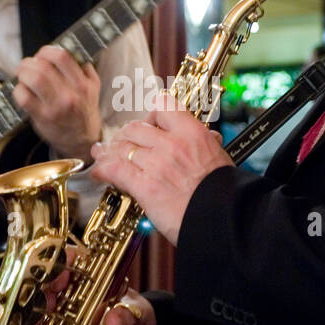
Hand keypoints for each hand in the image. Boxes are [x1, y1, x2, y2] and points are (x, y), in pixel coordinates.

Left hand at [13, 46, 102, 160]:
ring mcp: (55, 108)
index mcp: (83, 84)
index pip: (62, 57)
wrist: (82, 140)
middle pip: (43, 67)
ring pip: (32, 80)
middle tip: (27, 65)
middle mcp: (70, 96)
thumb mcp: (93, 87)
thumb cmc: (84, 110)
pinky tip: (22, 91)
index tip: (42, 55)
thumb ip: (84, 68)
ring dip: (22, 74)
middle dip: (30, 62)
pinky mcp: (42, 118)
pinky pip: (23, 98)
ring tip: (22, 75)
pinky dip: (18, 90)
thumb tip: (67, 48)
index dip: (46, 51)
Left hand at [90, 95, 231, 244]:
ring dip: (109, 151)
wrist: (225, 218)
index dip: (152, 114)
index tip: (148, 122)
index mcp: (192, 132)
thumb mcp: (221, 157)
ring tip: (101, 153)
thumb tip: (210, 136)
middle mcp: (172, 143)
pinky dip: (103, 169)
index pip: (163, 106)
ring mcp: (156, 163)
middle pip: (136, 128)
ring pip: (122, 147)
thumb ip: (208, 144)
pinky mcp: (144, 186)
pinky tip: (98, 172)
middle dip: (125, 135)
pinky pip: (115, 170)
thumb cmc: (225, 193)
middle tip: (120, 141)